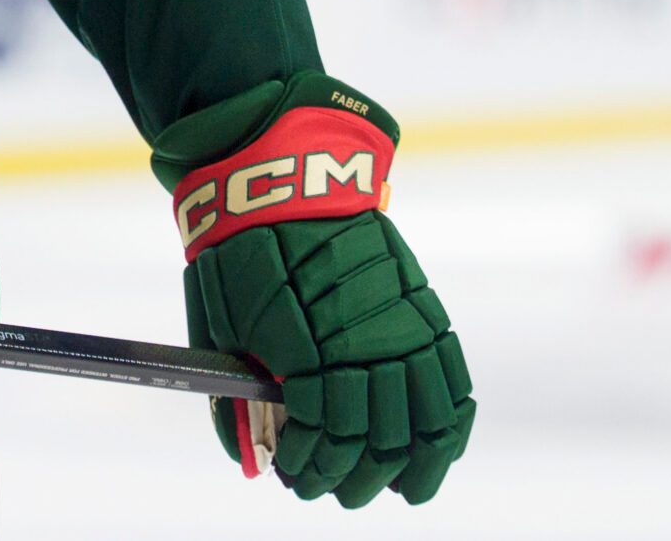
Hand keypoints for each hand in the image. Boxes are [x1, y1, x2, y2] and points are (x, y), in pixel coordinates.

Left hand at [153, 73, 474, 506]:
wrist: (281, 178)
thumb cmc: (239, 251)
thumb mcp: (220, 326)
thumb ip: (238, 397)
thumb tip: (248, 460)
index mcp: (306, 347)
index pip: (324, 435)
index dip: (311, 467)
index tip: (294, 479)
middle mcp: (362, 340)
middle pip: (374, 437)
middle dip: (352, 477)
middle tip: (334, 492)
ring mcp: (400, 324)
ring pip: (423, 418)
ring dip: (410, 465)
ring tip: (399, 490)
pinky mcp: (424, 307)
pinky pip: (450, 379)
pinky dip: (448, 424)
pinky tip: (437, 450)